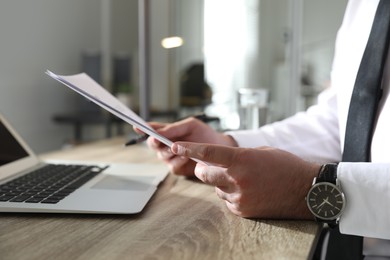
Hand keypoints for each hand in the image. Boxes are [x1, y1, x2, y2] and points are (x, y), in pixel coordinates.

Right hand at [135, 117, 236, 175]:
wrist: (220, 149)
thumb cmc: (205, 134)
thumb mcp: (190, 125)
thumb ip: (174, 128)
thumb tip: (159, 132)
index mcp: (168, 132)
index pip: (152, 130)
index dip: (143, 129)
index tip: (136, 127)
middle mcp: (167, 145)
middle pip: (153, 145)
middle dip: (156, 142)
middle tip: (158, 140)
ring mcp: (171, 158)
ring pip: (162, 156)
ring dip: (169, 152)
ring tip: (179, 148)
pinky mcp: (179, 169)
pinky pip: (173, 167)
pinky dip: (179, 162)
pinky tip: (187, 157)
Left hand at [171, 142, 319, 218]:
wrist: (306, 190)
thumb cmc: (285, 166)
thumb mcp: (259, 152)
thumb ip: (236, 156)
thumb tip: (217, 161)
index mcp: (241, 160)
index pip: (208, 153)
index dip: (190, 149)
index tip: (176, 146)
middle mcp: (237, 179)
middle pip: (204, 173)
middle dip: (203, 168)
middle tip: (209, 165)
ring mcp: (239, 197)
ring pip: (216, 188)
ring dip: (222, 183)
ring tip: (244, 180)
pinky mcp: (243, 211)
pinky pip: (227, 201)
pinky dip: (232, 195)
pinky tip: (249, 191)